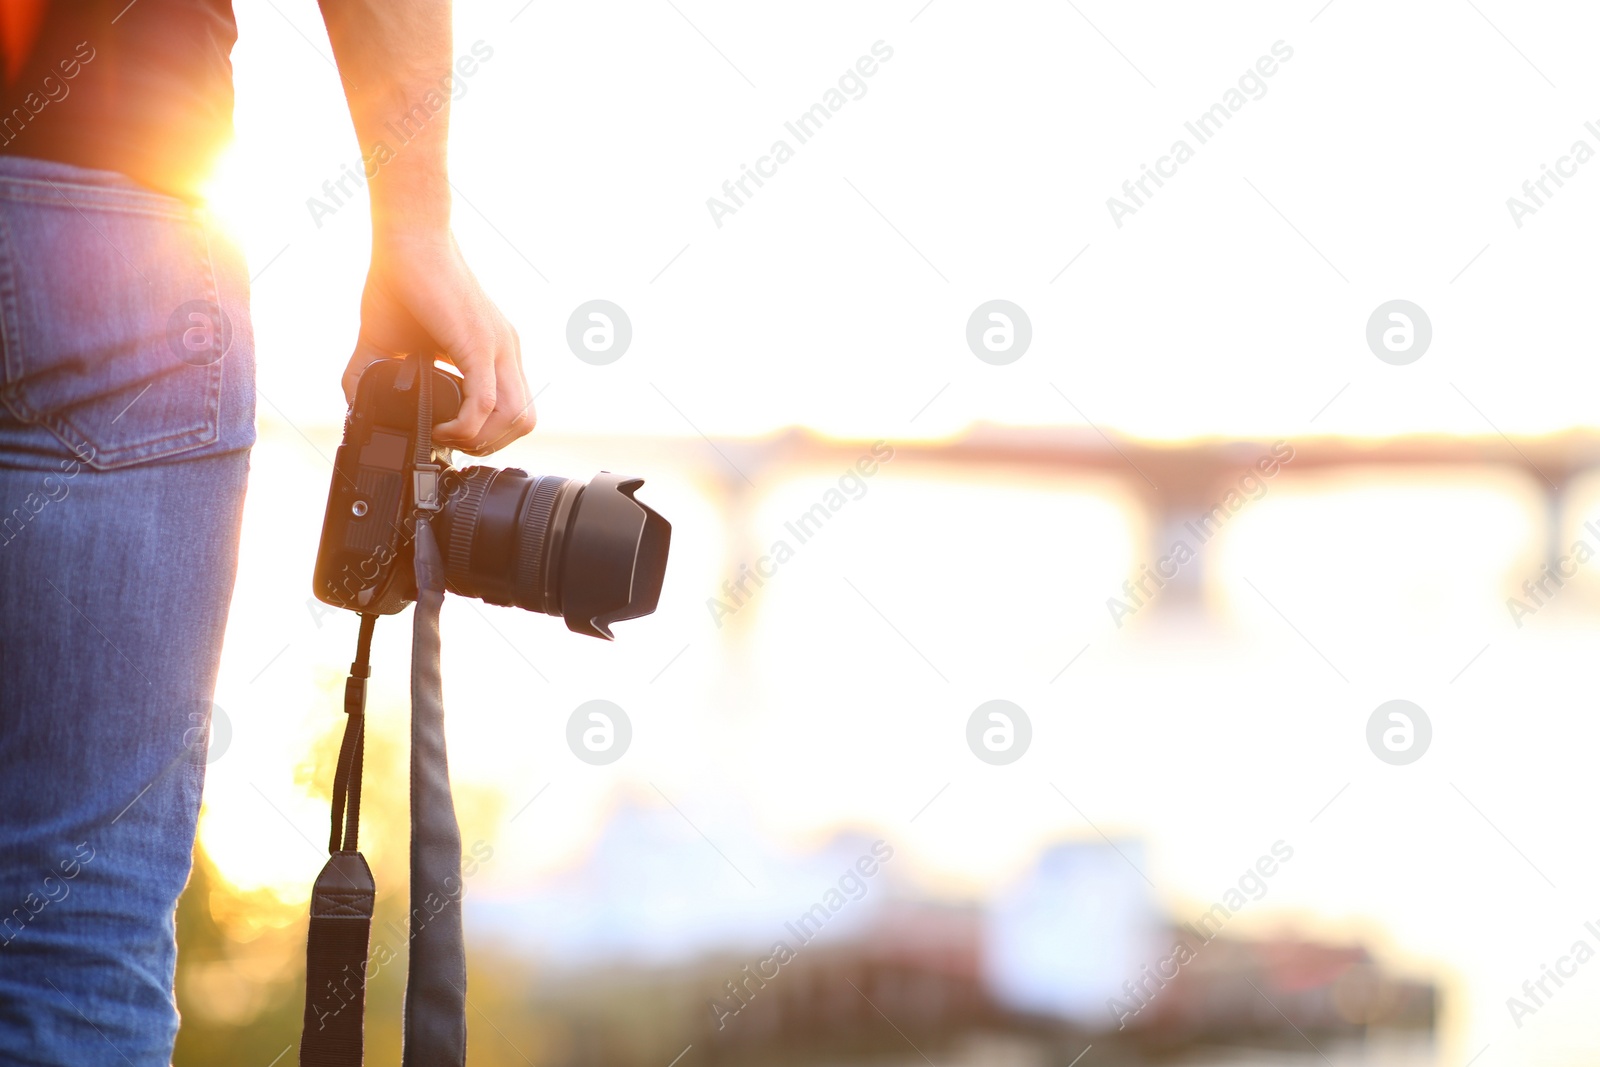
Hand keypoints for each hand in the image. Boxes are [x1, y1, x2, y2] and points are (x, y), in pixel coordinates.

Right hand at [342, 231, 533, 454]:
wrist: (407, 239)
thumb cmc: (401, 280)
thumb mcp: (390, 341)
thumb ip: (377, 373)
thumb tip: (352, 400)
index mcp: (494, 350)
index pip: (516, 408)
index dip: (489, 434)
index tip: (453, 438)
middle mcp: (505, 350)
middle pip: (524, 420)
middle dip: (490, 444)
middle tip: (454, 444)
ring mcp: (498, 346)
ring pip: (515, 417)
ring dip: (481, 440)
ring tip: (447, 437)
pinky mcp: (479, 343)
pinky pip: (485, 402)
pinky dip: (466, 426)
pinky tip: (441, 427)